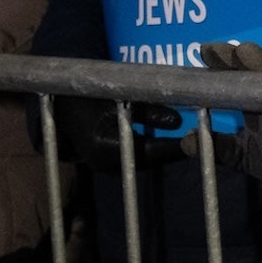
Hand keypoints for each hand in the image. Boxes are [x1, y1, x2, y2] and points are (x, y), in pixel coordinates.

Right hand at [49, 95, 186, 172]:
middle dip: (174, 151)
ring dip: (165, 152)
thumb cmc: (87, 97)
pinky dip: (153, 150)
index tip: (196, 141)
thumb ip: (146, 110)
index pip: (149, 152)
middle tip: (200, 141)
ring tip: (190, 141)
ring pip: (143, 160)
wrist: (61, 106)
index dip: (174, 147)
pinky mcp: (107, 162)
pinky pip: (135, 158)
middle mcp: (105, 162)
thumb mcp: (117, 99)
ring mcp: (105, 165)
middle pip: (149, 160)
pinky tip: (169, 141)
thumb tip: (176, 121)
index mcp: (105, 147)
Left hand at [180, 41, 261, 205]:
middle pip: (253, 62)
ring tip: (243, 53)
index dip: (219, 61)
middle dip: (234, 54)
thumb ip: (218, 148)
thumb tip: (186, 141)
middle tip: (214, 50)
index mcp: (253, 100)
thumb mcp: (242, 156)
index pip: (234, 73)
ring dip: (259, 58)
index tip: (203, 52)